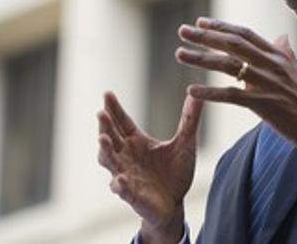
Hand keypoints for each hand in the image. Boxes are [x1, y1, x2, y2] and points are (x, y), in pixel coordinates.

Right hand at [97, 90, 201, 243]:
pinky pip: (122, 190)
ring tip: (102, 140)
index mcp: (136, 142)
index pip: (122, 122)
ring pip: (109, 162)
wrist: (176, 204)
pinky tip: (119, 179)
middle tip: (101, 113)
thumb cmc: (175, 173)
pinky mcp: (132, 195)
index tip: (107, 93)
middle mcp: (126, 157)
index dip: (114, 109)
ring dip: (105, 151)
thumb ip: (189, 119)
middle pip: (110, 138)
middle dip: (104, 126)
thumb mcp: (185, 143)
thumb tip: (196, 92)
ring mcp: (126, 175)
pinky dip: (119, 185)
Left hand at [177, 18, 296, 166]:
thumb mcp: (296, 71)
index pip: (245, 34)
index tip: (201, 21)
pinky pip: (231, 96)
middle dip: (205, 36)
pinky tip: (191, 91)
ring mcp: (267, 83)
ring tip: (180, 54)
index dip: (222, 26)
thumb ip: (284, 53)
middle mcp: (271, 64)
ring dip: (201, 58)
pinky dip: (209, 93)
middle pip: (232, 44)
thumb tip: (279, 38)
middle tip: (183, 31)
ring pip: (228, 65)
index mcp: (278, 55)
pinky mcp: (263, 104)